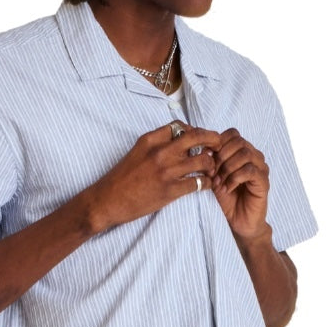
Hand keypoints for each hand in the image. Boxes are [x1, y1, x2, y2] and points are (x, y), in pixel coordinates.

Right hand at [87, 121, 221, 230]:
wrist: (108, 200)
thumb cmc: (121, 178)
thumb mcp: (136, 152)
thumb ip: (156, 144)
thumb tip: (177, 141)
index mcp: (150, 139)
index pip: (180, 126)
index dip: (194, 130)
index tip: (198, 138)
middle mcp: (160, 151)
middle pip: (197, 137)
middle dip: (213, 139)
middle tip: (219, 145)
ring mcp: (166, 171)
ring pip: (203, 160)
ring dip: (212, 164)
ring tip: (211, 169)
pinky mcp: (170, 190)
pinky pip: (199, 183)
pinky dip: (207, 183)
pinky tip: (206, 185)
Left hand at [212, 128, 270, 240]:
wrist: (238, 221)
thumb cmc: (226, 198)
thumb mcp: (213, 176)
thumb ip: (210, 161)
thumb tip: (204, 150)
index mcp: (242, 151)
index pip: (232, 134)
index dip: (217, 143)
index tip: (206, 158)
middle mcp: (254, 156)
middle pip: (239, 141)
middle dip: (221, 156)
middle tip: (212, 173)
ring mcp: (261, 168)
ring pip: (245, 154)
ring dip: (227, 167)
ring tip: (219, 182)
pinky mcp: (264, 181)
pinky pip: (250, 171)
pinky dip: (234, 178)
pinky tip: (227, 188)